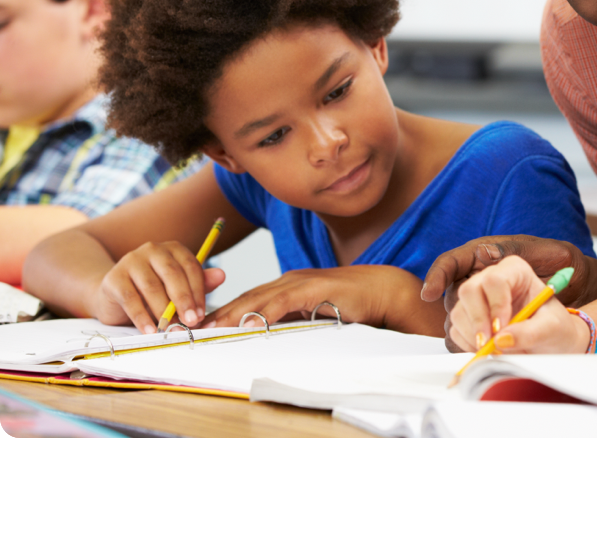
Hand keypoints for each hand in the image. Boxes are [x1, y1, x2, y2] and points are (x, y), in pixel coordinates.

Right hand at [89, 241, 225, 332]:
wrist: (114, 295)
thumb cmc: (154, 292)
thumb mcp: (179, 288)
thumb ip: (200, 283)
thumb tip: (222, 275)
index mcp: (173, 249)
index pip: (190, 267)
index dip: (198, 291)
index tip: (202, 314)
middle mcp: (152, 250)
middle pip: (172, 274)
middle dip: (184, 300)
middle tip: (191, 322)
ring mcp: (131, 261)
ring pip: (151, 287)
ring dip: (163, 312)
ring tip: (172, 329)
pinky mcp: (113, 278)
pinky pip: (130, 299)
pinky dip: (142, 318)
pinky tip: (151, 331)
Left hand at [201, 265, 443, 335]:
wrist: (383, 290)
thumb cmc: (352, 304)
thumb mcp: (315, 313)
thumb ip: (293, 320)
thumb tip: (270, 336)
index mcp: (287, 286)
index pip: (248, 300)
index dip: (223, 312)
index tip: (200, 327)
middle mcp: (288, 280)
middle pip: (245, 298)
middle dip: (217, 313)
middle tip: (192, 329)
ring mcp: (300, 282)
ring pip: (258, 299)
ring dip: (232, 314)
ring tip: (209, 328)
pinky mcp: (313, 288)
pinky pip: (282, 302)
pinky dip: (263, 312)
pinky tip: (248, 323)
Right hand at [448, 255, 589, 354]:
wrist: (552, 343)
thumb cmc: (556, 329)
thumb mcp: (552, 329)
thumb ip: (530, 333)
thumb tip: (500, 340)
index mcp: (515, 271)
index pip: (495, 279)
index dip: (495, 305)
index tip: (501, 328)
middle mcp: (492, 279)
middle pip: (469, 291)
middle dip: (477, 321)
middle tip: (490, 345)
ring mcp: (477, 299)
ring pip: (459, 312)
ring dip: (473, 336)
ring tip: (497, 350)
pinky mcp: (468, 318)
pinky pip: (456, 330)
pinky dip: (469, 345)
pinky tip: (489, 350)